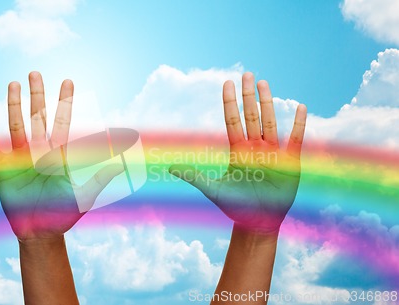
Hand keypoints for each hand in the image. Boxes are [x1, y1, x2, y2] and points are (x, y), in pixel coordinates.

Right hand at [0, 72, 121, 239]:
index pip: (62, 122)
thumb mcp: (83, 197)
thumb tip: (120, 165)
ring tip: (12, 84)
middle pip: (38, 117)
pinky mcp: (3, 169)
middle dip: (38, 95)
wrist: (41, 233)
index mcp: (59, 155)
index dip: (65, 102)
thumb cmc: (63, 215)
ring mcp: (20, 158)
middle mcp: (39, 151)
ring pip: (16, 125)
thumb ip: (98, 179)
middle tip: (35, 73)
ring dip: (13, 105)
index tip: (68, 81)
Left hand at [169, 72, 306, 233]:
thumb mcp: (213, 190)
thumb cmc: (236, 206)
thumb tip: (170, 167)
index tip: (227, 82)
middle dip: (248, 95)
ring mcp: (273, 152)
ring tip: (264, 83)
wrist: (258, 222)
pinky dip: (298, 124)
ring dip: (268, 102)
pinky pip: (295, 139)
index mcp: (237, 150)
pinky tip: (300, 107)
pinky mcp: (290, 162)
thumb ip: (194, 177)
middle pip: (251, 115)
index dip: (230, 102)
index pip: (232, 120)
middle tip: (247, 74)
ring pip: (270, 122)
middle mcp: (254, 147)